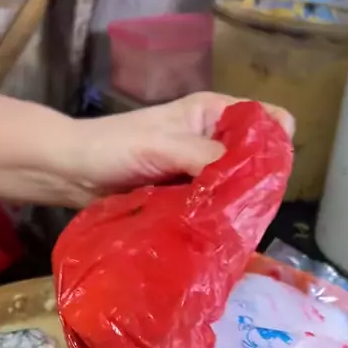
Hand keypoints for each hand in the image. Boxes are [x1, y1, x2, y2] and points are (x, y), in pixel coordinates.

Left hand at [59, 92, 294, 206]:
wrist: (72, 171)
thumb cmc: (113, 146)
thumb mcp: (163, 145)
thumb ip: (206, 158)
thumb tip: (248, 180)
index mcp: (213, 113)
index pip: (268, 120)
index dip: (275, 145)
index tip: (267, 177)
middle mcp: (213, 140)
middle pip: (255, 160)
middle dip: (256, 184)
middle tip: (246, 211)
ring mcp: (200, 171)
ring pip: (235, 188)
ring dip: (234, 207)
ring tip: (231, 227)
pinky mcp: (186, 197)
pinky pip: (212, 208)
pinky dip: (214, 219)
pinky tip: (215, 234)